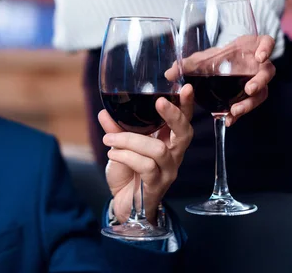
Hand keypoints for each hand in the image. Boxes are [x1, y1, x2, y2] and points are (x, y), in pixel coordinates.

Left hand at [99, 84, 193, 223]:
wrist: (123, 205)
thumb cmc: (127, 175)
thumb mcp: (119, 147)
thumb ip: (115, 130)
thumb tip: (104, 111)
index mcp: (168, 141)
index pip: (183, 120)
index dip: (186, 104)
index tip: (184, 87)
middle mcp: (173, 155)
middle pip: (185, 133)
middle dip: (174, 115)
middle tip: (159, 102)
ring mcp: (168, 171)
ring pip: (157, 149)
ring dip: (130, 140)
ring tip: (109, 140)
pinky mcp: (157, 185)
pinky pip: (145, 166)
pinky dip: (126, 156)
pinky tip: (113, 154)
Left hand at [165, 35, 275, 126]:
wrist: (218, 69)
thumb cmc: (215, 58)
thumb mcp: (201, 60)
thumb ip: (187, 65)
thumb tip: (169, 73)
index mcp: (248, 48)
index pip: (266, 42)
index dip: (266, 47)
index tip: (259, 57)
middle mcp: (256, 65)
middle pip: (267, 72)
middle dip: (260, 81)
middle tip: (249, 90)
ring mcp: (256, 80)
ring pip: (262, 92)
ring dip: (250, 102)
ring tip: (235, 111)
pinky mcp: (250, 95)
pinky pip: (249, 104)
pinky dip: (241, 112)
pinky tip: (229, 119)